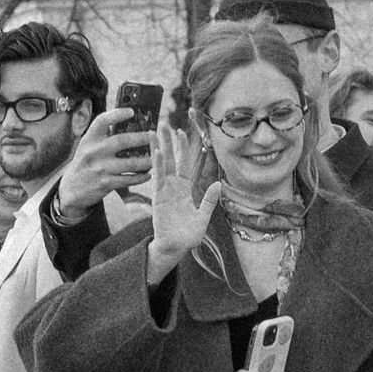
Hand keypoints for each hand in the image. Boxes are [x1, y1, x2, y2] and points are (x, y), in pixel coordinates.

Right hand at [54, 106, 153, 218]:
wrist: (71, 191)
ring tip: (155, 158)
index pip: (101, 121)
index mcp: (89, 140)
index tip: (132, 111)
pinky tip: (148, 175)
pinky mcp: (105, 184)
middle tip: (153, 136)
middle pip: (121, 141)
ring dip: (146, 161)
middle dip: (141, 138)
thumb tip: (123, 122)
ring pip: (130, 163)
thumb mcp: (86, 147)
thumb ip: (101, 137)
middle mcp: (93, 152)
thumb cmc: (84, 165)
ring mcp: (100, 169)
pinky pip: (128, 180)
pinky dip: (140, 177)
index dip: (117, 114)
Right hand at [144, 120, 222, 269]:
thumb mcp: (203, 216)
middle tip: (163, 123)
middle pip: (171, 158)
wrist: (175, 248)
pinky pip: (158, 178)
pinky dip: (157, 165)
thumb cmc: (188, 235)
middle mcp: (173, 186)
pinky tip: (156, 152)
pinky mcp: (159, 198)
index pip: (185, 163)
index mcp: (185, 189)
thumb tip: (218, 184)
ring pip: (162, 164)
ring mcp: (165, 191)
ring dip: (158, 147)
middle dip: (168, 141)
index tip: (182, 131)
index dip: (184, 148)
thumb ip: (209, 200)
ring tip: (154, 131)